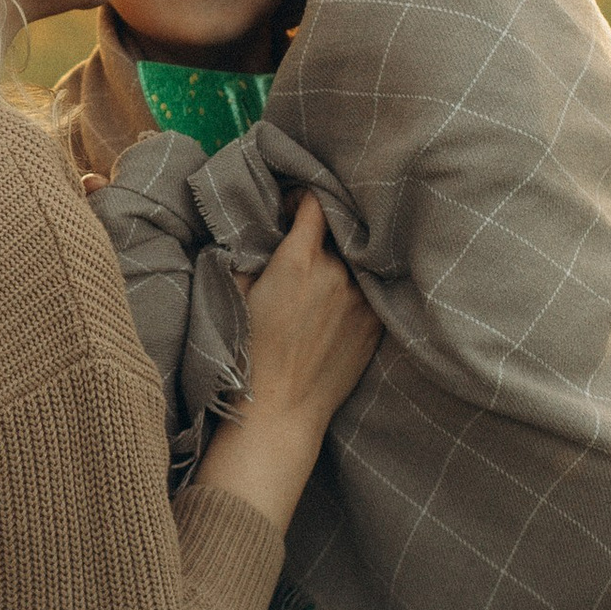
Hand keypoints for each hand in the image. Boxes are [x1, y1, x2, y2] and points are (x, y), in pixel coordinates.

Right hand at [237, 193, 379, 431]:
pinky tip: (340, 299)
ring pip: (357, 260)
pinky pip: (371, 289)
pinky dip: (358, 285)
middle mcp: (336, 274)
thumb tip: (258, 233)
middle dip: (322, 230)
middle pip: (339, 230)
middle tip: (307, 240)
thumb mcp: (235, 295)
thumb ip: (249, 255)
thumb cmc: (249, 356)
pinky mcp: (375, 325)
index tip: (290, 208)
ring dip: (342, 259)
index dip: (301, 198)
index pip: (314, 203)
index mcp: (298, 261)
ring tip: (325, 274)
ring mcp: (362, 300)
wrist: (280, 411)